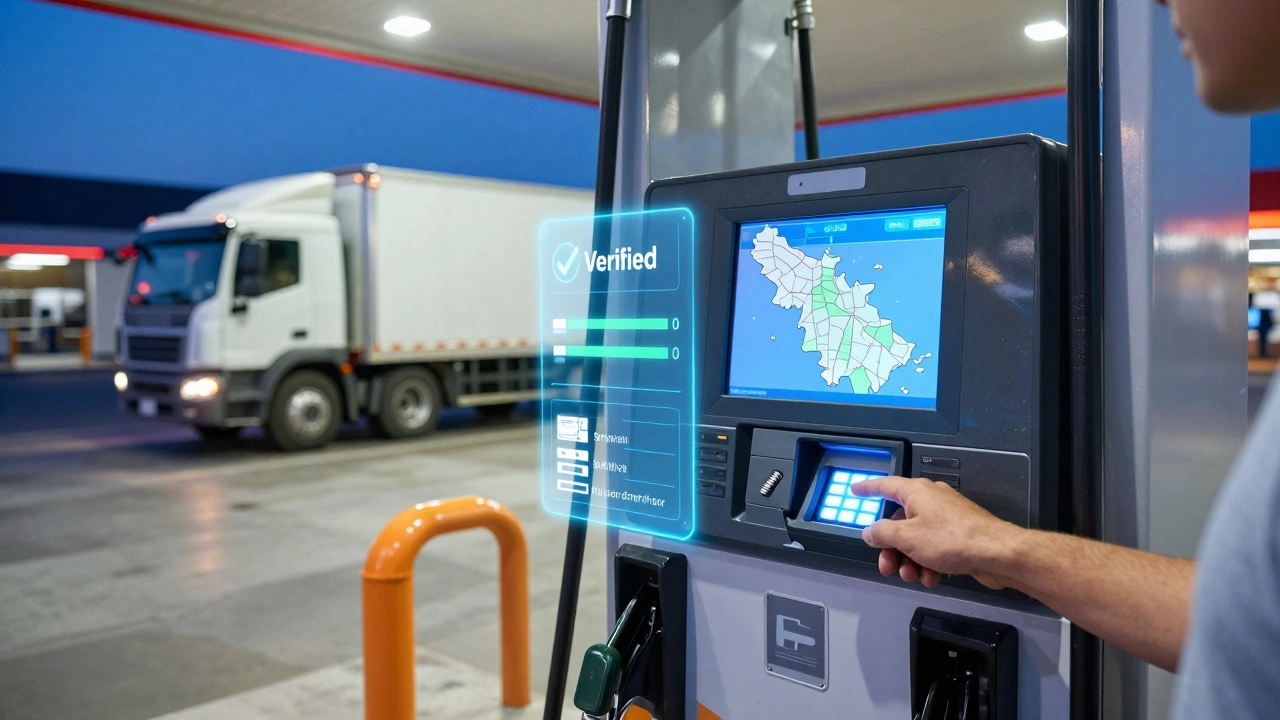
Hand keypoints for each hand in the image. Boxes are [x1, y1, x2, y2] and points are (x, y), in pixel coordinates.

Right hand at [850, 476, 1023, 589]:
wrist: (997, 554)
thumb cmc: (956, 539)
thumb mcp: (907, 538)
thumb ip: (882, 534)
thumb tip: (870, 531)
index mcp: (917, 493)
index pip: (885, 485)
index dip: (868, 488)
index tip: (856, 490)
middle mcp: (932, 501)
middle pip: (899, 522)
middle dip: (891, 547)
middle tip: (887, 565)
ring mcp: (947, 517)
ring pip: (917, 538)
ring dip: (909, 560)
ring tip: (912, 575)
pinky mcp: (959, 534)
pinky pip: (934, 548)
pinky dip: (928, 562)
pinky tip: (931, 577)